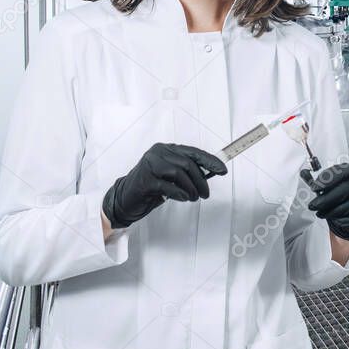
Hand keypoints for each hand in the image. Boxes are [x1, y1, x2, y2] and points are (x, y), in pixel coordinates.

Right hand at [101, 143, 226, 228]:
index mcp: (166, 149)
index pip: (193, 152)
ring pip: (179, 173)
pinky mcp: (145, 180)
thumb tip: (211, 173)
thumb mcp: (171, 176)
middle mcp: (158, 153)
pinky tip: (184, 198)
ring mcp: (150, 165)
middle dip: (201, 180)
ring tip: (193, 197)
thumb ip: (187, 171)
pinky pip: (167, 186)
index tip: (222, 170)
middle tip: (205, 194)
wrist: (125, 198)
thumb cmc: (151, 186)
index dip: (210, 161)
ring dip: (191, 188)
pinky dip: (179, 193)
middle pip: (187, 164)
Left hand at [307, 164, 348, 241]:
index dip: (329, 179)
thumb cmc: (340, 197)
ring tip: (322, 214)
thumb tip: (304, 173)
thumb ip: (317, 181)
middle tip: (314, 205)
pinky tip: (336, 220)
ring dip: (336, 210)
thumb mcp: (328, 186)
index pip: (344, 171)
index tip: (314, 187)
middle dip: (328, 198)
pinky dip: (348, 220)